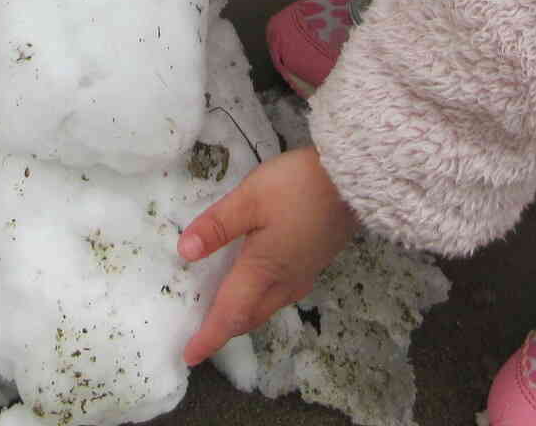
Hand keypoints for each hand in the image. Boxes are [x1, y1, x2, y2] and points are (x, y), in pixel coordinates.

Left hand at [176, 145, 357, 366]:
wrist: (352, 180)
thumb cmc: (298, 186)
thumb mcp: (250, 198)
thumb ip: (217, 225)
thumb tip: (184, 252)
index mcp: (263, 271)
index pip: (230, 315)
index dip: (209, 337)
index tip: (190, 356)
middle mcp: (284, 282)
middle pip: (249, 317)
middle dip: (225, 329)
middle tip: (201, 332)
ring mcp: (304, 274)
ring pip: (267, 307)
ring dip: (244, 315)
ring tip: (223, 309)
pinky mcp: (316, 263)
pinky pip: (282, 295)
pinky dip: (261, 300)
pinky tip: (257, 283)